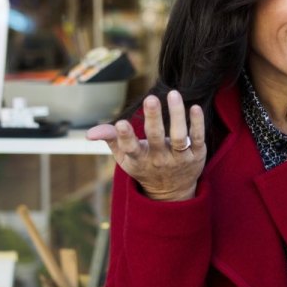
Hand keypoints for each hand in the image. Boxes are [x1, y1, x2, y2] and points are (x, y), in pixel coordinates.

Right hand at [86, 90, 205, 201]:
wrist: (172, 192)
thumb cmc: (145, 166)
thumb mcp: (125, 157)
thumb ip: (110, 140)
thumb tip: (89, 133)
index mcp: (139, 159)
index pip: (131, 149)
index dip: (125, 137)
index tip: (121, 123)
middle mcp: (159, 159)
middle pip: (156, 138)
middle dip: (153, 118)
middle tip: (150, 98)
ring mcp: (179, 158)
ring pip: (180, 137)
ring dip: (177, 115)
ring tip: (173, 94)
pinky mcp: (197, 155)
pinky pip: (197, 138)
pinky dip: (197, 123)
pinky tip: (195, 107)